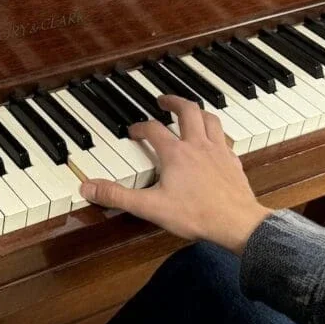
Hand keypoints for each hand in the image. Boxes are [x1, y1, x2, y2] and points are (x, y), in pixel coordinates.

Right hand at [79, 95, 271, 254]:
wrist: (236, 223)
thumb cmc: (196, 214)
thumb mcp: (150, 207)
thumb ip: (118, 196)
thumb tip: (88, 188)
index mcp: (176, 153)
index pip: (154, 129)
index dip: (141, 127)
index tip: (134, 131)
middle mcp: (198, 145)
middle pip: (187, 111)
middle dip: (174, 102)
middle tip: (163, 101)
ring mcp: (218, 151)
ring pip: (210, 119)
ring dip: (198, 111)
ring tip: (191, 112)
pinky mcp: (233, 162)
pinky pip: (225, 139)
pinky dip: (217, 134)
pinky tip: (215, 141)